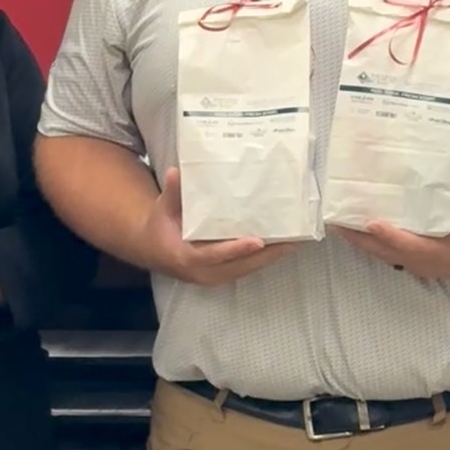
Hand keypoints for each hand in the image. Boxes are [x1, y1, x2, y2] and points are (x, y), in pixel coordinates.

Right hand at [134, 169, 298, 285]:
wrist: (154, 250)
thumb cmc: (160, 228)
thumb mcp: (163, 209)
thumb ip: (172, 193)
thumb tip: (175, 172)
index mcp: (186, 257)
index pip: (214, 255)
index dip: (236, 249)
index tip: (257, 241)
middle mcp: (203, 272)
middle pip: (240, 266)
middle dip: (267, 255)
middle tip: (292, 241)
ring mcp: (214, 276)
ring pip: (247, 269)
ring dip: (271, 257)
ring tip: (295, 242)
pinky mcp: (222, 274)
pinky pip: (246, 267)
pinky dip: (264, 258)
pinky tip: (281, 246)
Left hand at [331, 170, 449, 281]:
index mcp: (442, 254)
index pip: (409, 245)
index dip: (389, 235)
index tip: (370, 222)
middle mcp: (426, 264)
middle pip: (387, 253)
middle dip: (360, 239)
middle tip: (337, 222)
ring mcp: (421, 266)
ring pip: (386, 255)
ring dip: (363, 242)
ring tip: (341, 225)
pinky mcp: (420, 262)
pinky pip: (392, 254)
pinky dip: (375, 243)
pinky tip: (363, 229)